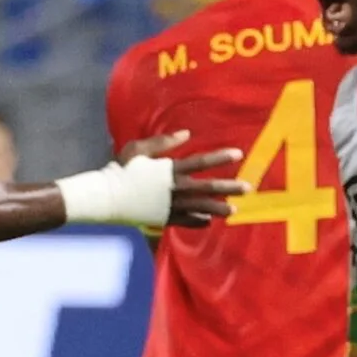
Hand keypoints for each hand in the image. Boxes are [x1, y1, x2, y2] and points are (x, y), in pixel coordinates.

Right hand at [123, 129, 247, 228]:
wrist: (107, 197)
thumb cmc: (120, 170)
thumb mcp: (138, 149)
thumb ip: (163, 142)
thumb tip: (186, 134)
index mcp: (169, 170)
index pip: (200, 162)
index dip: (220, 157)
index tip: (239, 154)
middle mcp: (174, 189)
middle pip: (207, 188)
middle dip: (229, 187)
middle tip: (248, 188)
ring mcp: (171, 206)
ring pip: (201, 207)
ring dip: (219, 208)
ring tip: (234, 210)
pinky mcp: (165, 219)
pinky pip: (187, 221)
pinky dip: (199, 221)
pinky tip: (209, 222)